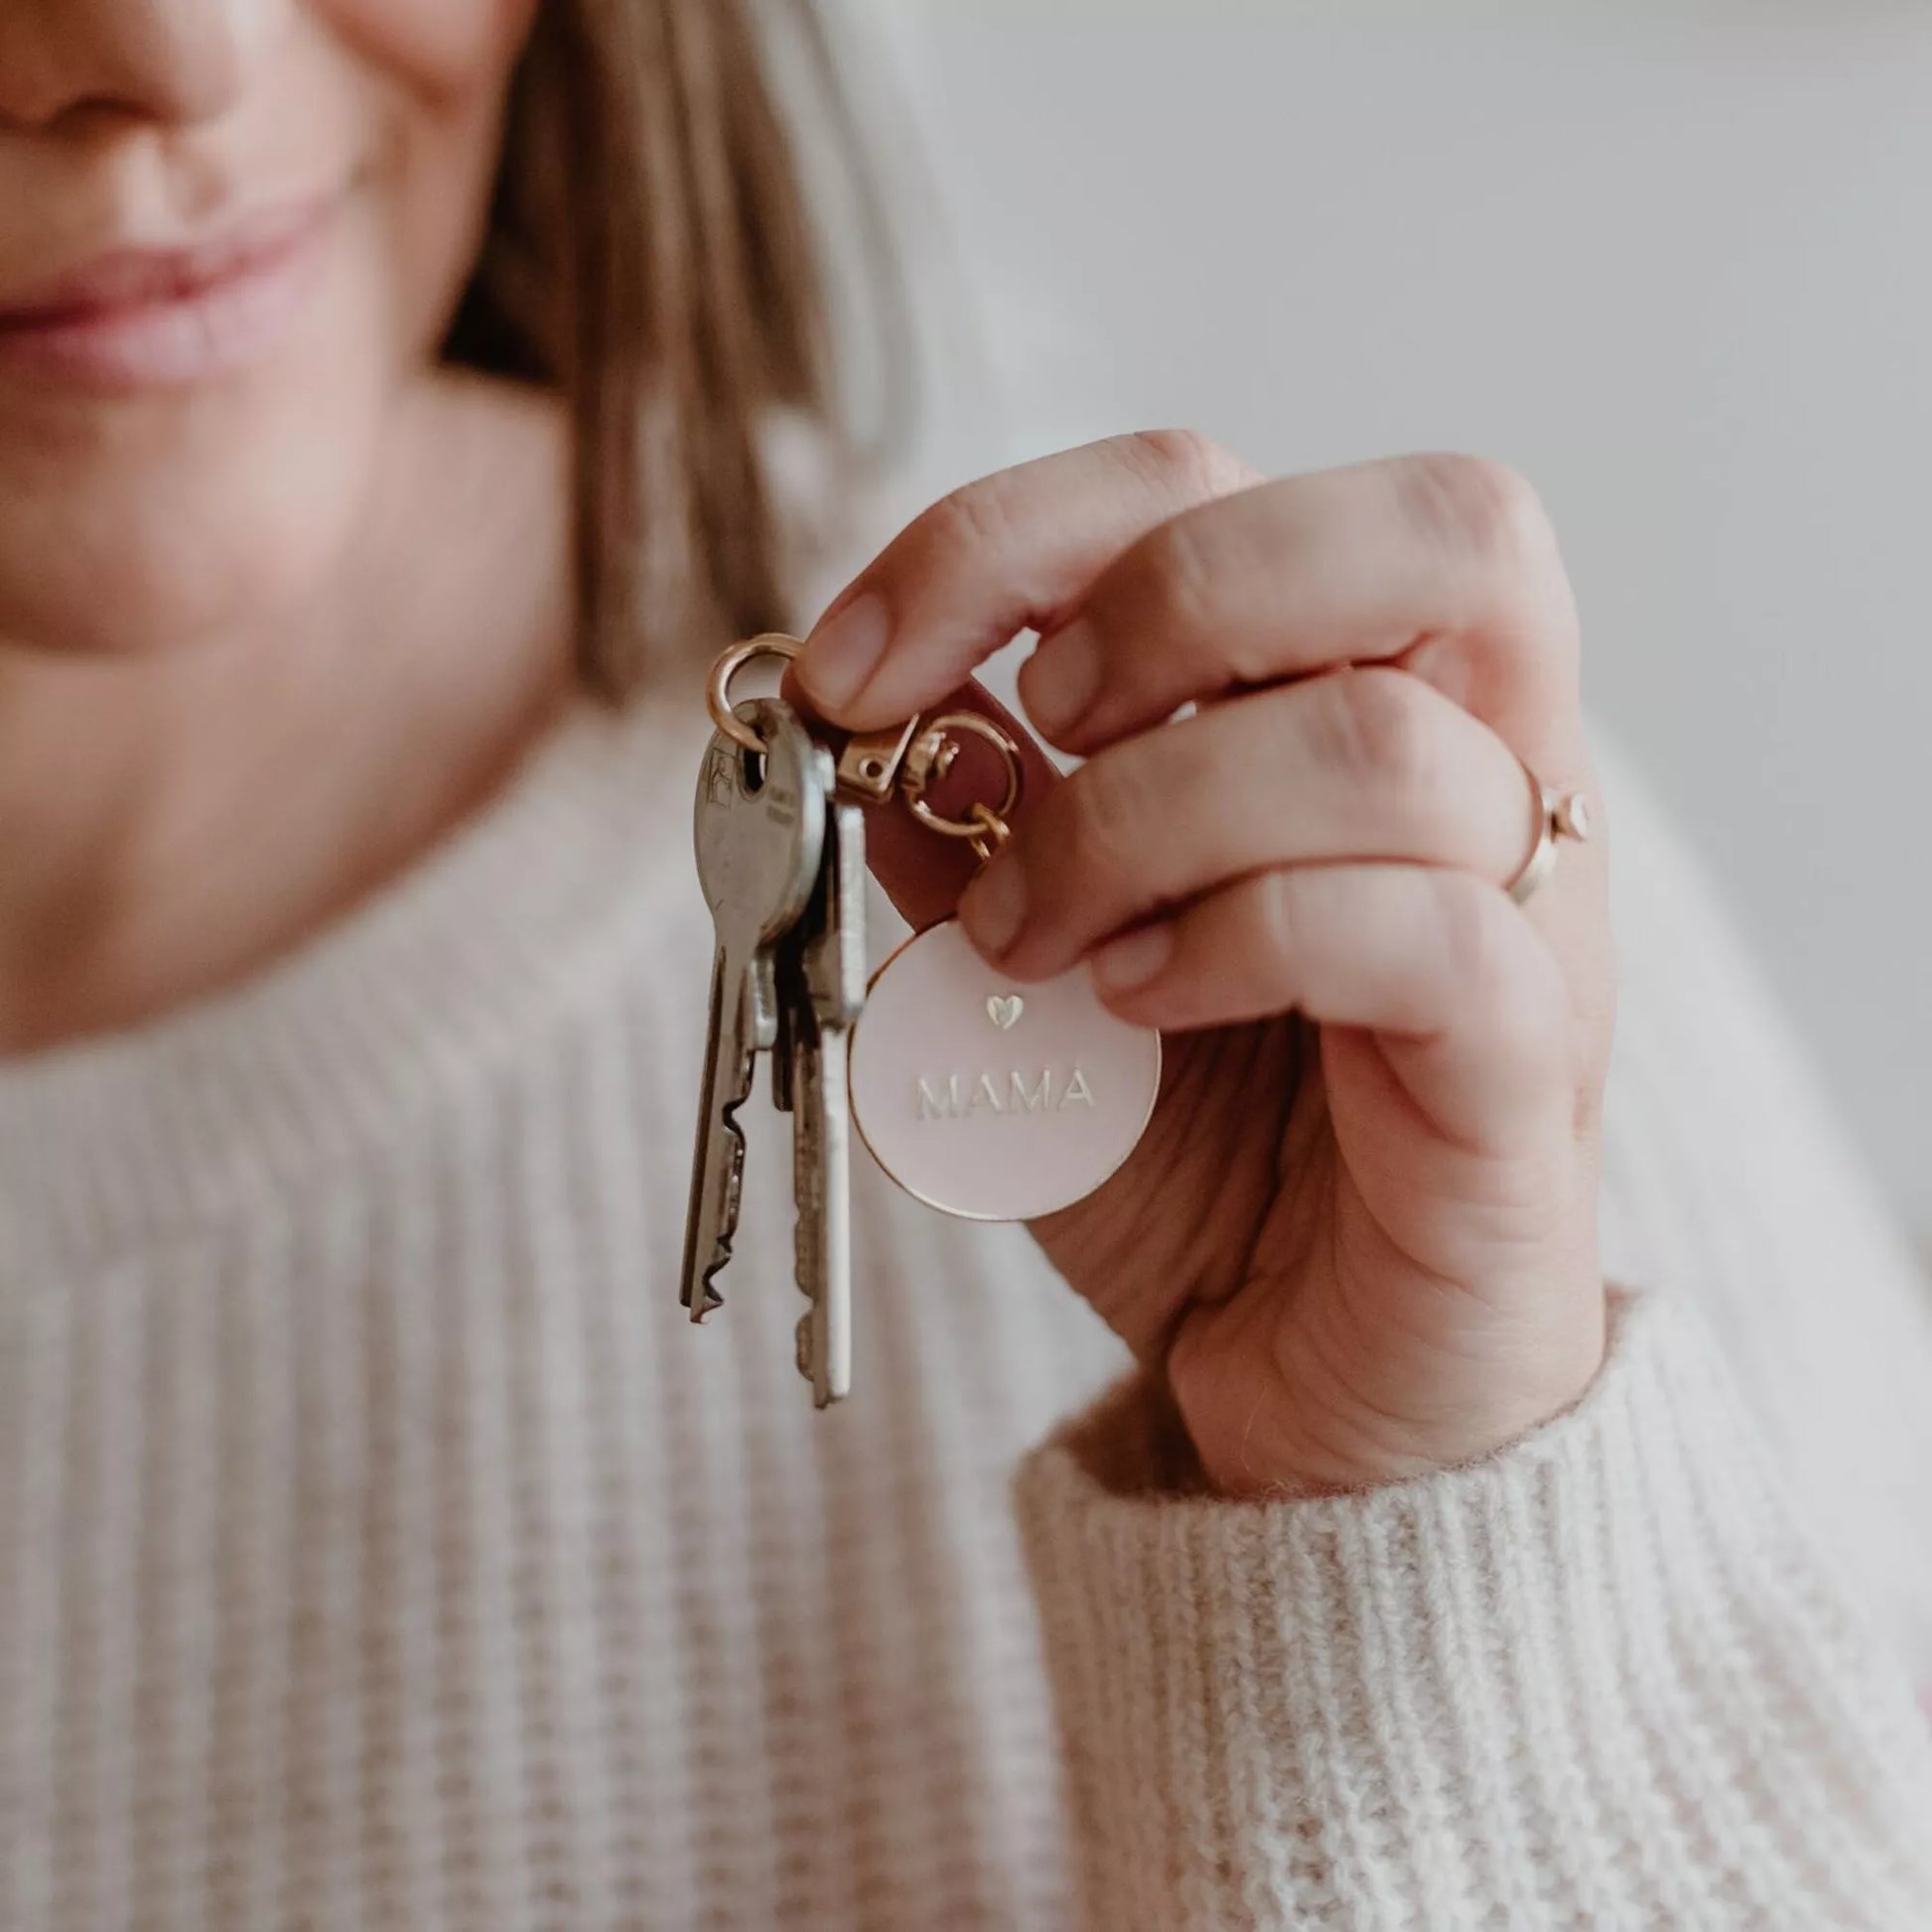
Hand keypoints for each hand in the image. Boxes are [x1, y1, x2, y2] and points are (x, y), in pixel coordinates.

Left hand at [796, 434, 1614, 1495]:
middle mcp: (1485, 771)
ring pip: (1390, 744)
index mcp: (1352, 702)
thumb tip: (866, 717)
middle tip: (1036, 729)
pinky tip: (1140, 1004)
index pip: (1223, 491)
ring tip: (1039, 937)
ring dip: (1145, 819)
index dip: (1012, 531)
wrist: (1324, 1385)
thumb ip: (972, 831)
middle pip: (1432, 526)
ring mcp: (1530, 913)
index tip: (848, 668)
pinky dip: (1240, 942)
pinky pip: (1428, 936)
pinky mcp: (1528, 1068)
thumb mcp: (1033, 970)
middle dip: (1164, 598)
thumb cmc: (1202, 1161)